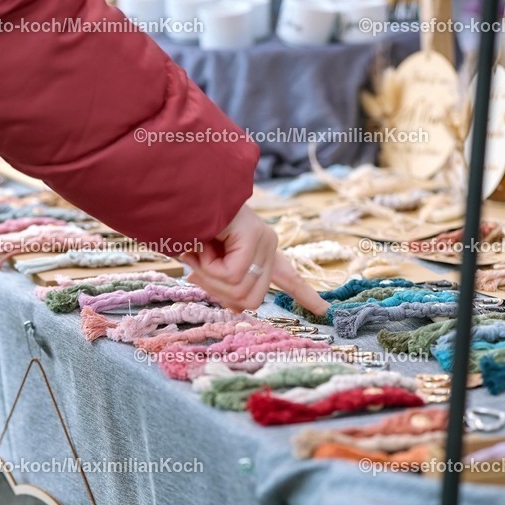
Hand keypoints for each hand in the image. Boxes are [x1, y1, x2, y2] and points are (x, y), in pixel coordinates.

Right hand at [179, 205, 329, 315]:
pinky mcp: (254, 234)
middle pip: (250, 299)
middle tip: (196, 268)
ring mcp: (263, 238)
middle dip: (217, 290)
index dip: (305, 295)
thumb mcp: (205, 264)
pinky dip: (208, 266)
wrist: (180, 193)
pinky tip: (203, 244)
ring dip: (208, 277)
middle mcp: (267, 244)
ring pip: (239, 289)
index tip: (325, 310)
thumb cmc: (185, 228)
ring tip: (199, 250)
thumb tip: (237, 306)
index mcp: (259, 249)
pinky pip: (232, 274)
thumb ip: (223, 285)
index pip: (289, 277)